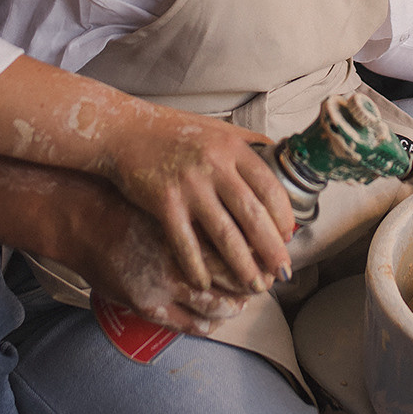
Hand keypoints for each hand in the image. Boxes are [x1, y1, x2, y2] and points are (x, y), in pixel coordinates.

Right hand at [65, 187, 253, 335]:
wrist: (84, 220)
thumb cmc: (129, 202)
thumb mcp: (173, 188)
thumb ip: (205, 193)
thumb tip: (242, 183)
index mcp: (192, 221)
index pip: (243, 242)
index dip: (265, 250)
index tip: (276, 251)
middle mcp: (182, 254)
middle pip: (236, 276)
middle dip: (256, 280)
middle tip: (268, 279)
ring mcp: (166, 282)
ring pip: (217, 303)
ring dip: (237, 304)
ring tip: (246, 299)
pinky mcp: (150, 304)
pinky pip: (191, 323)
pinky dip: (211, 323)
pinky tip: (220, 318)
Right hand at [102, 106, 295, 294]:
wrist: (124, 130)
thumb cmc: (170, 131)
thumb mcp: (215, 128)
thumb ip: (246, 143)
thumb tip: (277, 157)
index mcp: (232, 147)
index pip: (270, 187)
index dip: (283, 217)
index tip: (288, 237)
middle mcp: (215, 164)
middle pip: (253, 215)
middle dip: (272, 249)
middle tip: (283, 273)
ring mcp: (190, 184)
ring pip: (225, 234)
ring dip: (242, 265)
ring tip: (254, 285)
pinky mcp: (164, 202)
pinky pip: (186, 243)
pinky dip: (198, 266)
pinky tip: (206, 282)